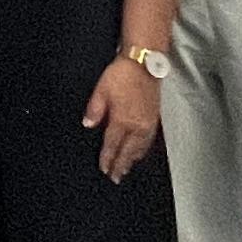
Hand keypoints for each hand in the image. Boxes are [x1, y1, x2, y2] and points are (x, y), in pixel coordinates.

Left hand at [86, 55, 163, 180]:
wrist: (144, 64)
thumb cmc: (122, 75)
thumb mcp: (101, 90)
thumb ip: (94, 110)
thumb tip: (87, 125)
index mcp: (122, 120)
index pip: (112, 144)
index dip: (107, 158)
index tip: (103, 169)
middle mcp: (137, 126)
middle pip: (128, 151)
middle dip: (121, 165)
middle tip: (115, 178)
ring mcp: (148, 123)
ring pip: (140, 148)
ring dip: (132, 160)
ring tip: (126, 169)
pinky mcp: (154, 118)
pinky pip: (148, 141)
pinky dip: (143, 150)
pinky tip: (140, 152)